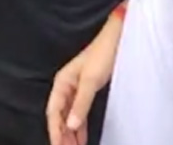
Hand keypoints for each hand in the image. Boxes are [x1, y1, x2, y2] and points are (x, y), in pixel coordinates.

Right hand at [46, 12, 123, 144]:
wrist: (118, 38)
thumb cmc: (104, 53)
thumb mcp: (91, 80)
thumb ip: (81, 103)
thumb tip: (70, 125)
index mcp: (62, 82)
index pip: (53, 112)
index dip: (55, 130)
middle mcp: (67, 86)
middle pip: (60, 116)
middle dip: (62, 135)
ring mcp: (77, 89)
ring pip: (70, 116)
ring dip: (71, 133)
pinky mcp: (88, 90)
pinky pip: (80, 113)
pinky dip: (80, 126)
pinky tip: (81, 137)